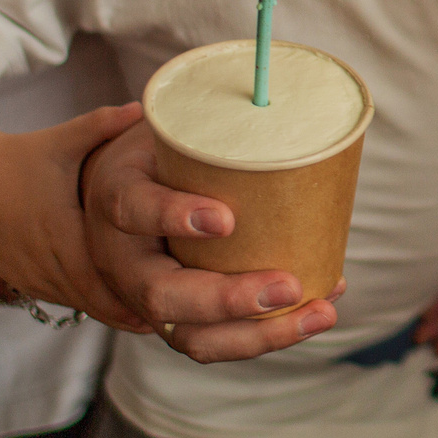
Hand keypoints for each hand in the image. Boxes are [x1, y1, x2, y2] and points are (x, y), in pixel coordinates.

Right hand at [0, 102, 153, 331]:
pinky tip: (126, 311)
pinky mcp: (23, 279)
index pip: (98, 274)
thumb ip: (102, 125)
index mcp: (58, 230)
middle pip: (94, 297)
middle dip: (133, 309)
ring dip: (115, 311)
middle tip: (176, 321)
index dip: (131, 292)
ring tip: (160, 322)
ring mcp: (31, 274)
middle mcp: (44, 260)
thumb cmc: (17, 156)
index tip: (166, 304)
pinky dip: (93, 304)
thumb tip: (143, 107)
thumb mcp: (62, 141)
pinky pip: (64, 299)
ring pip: (80, 303)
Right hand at [82, 116, 341, 362]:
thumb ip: (203, 119)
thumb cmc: (166, 152)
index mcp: (116, 195)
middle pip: (160, 294)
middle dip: (226, 300)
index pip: (133, 208)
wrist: (128, 192)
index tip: (224, 218)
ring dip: (260, 335)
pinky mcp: (178, 319)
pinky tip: (319, 310)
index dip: (173, 216)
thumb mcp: (171, 128)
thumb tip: (267, 97)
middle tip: (289, 286)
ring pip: (190, 337)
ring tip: (321, 312)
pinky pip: (218, 341)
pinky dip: (271, 333)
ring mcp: (145, 296)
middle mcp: (120, 258)